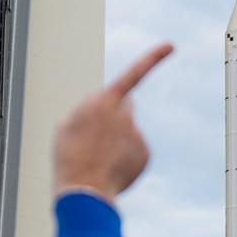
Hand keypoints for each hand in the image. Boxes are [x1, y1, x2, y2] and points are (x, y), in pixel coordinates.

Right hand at [52, 43, 172, 200]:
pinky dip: (126, 156)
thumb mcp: (66, 127)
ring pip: (128, 129)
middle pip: (126, 104)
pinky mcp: (145, 152)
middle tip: (99, 134)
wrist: (84, 190)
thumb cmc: (69, 157)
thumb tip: (103, 115)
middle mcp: (124, 114)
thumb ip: (87, 112)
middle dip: (117, 112)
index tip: (171, 46)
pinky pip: (136, 149)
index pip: (133, 74)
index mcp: (101, 101)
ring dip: (118, 138)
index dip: (154, 58)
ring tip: (98, 158)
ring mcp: (136, 133)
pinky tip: (110, 168)